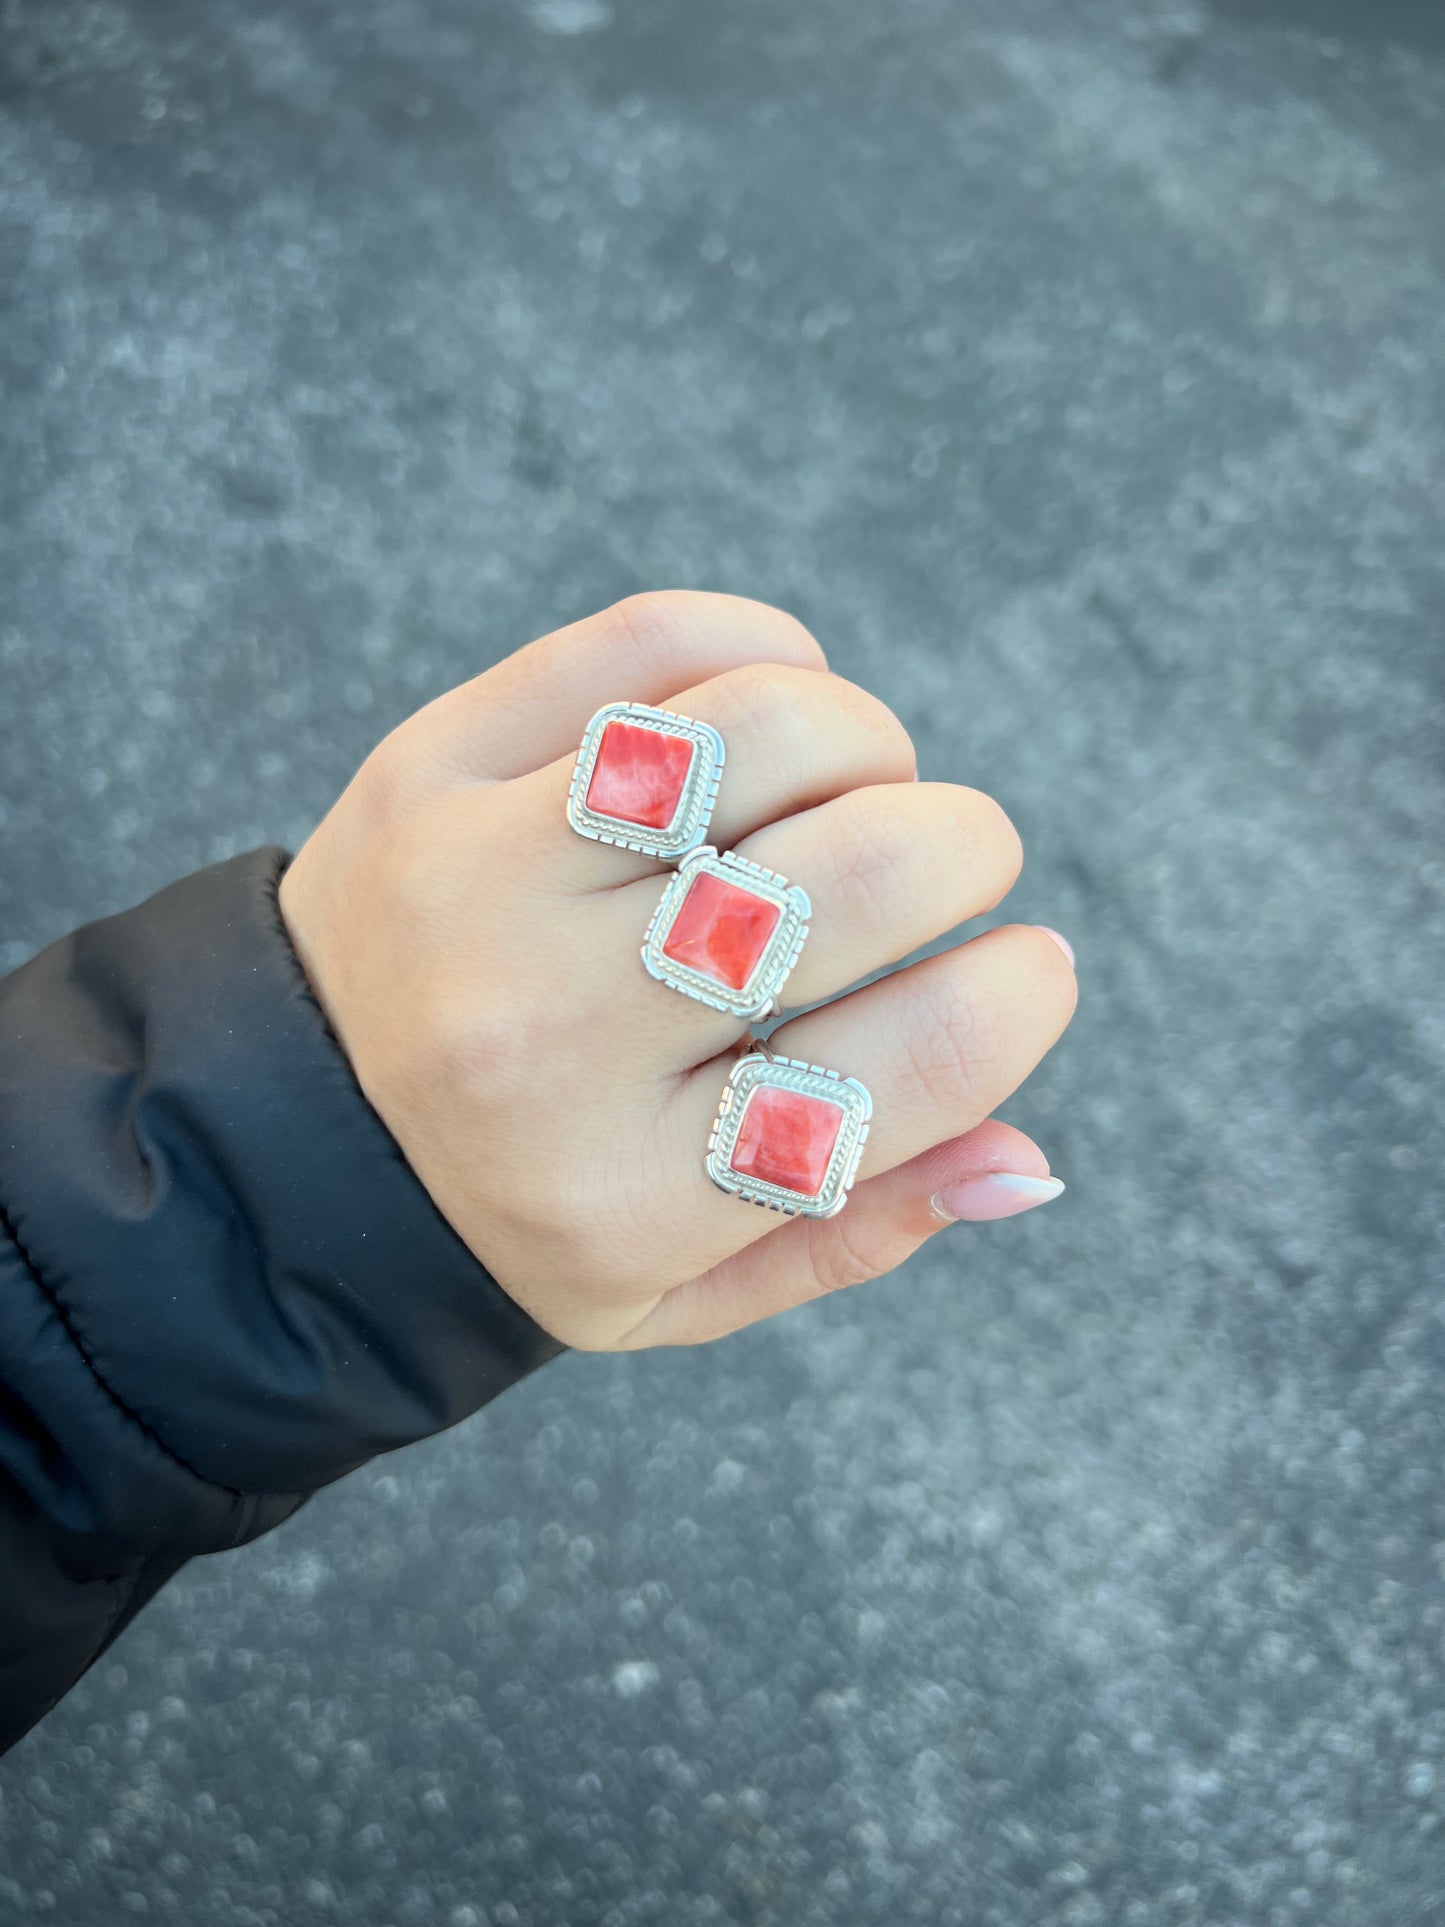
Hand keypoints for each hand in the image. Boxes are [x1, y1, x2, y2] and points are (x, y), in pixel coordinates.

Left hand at [278, 592, 1076, 1350]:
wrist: (273, 1136)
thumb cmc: (513, 1213)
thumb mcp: (672, 1288)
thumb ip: (853, 1232)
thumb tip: (1028, 1158)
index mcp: (629, 1193)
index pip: (910, 1067)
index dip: (1018, 997)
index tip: (1029, 965)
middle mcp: (550, 1036)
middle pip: (854, 877)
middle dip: (965, 849)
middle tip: (952, 862)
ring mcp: (479, 881)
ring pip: (759, 730)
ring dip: (866, 739)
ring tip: (854, 784)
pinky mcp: (430, 765)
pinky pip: (643, 645)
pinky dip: (759, 649)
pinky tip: (769, 703)